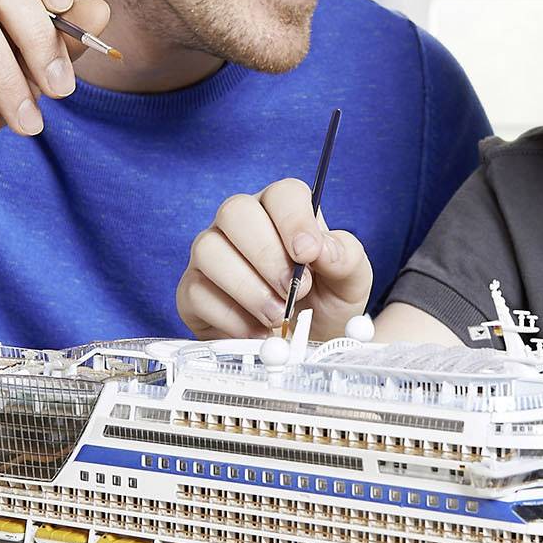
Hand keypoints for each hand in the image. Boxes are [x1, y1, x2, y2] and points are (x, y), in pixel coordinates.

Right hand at [176, 178, 373, 340]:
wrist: (304, 348)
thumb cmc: (325, 304)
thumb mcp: (351, 281)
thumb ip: (346, 258)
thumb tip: (323, 249)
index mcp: (282, 211)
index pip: (282, 194)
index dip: (294, 220)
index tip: (308, 253)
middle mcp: (241, 225)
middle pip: (235, 211)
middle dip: (267, 256)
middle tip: (294, 292)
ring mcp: (211, 255)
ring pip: (209, 250)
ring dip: (248, 288)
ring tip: (277, 316)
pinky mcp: (191, 291)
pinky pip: (197, 292)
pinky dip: (231, 318)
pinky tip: (257, 331)